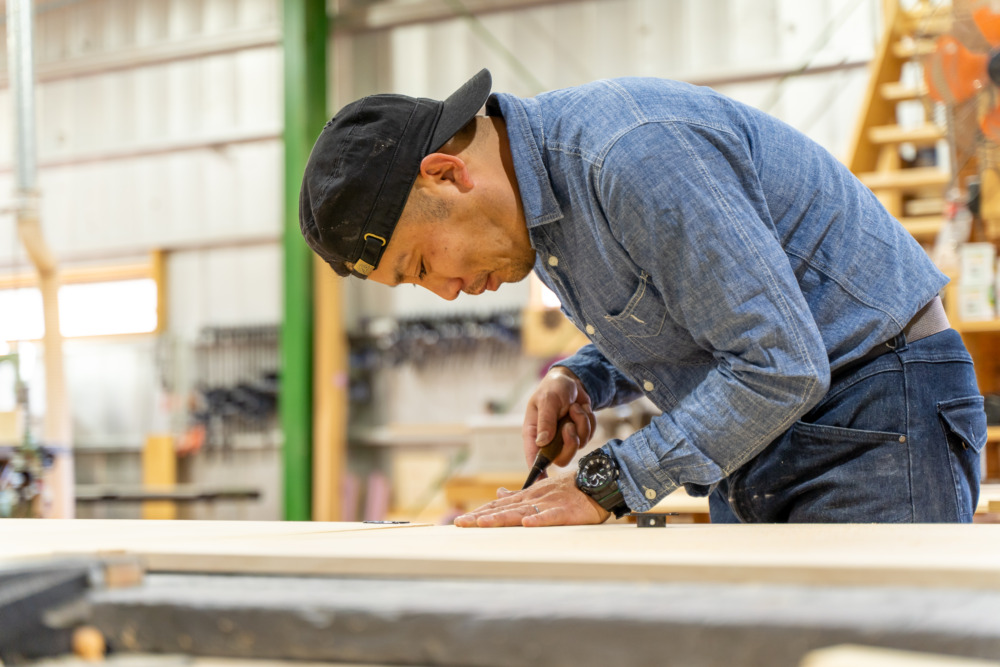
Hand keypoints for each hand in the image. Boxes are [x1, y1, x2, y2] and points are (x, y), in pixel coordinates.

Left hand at [453, 471, 609, 526]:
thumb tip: (498, 493)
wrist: (594, 484)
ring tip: (483, 522)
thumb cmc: (568, 490)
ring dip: (501, 517)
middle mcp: (533, 499)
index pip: (498, 506)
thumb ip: (518, 494)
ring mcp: (548, 504)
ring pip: (521, 512)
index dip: (480, 512)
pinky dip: (538, 519)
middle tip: (460, 523)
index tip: (461, 520)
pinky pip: (550, 516)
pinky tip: (527, 523)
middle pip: (503, 510)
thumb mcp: (539, 490)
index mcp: (526, 496)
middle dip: (481, 517)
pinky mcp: (564, 511)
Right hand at [522, 367, 596, 468]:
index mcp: (534, 433)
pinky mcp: (579, 434)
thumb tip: (542, 442)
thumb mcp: (548, 400)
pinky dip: (588, 420)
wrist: (571, 380)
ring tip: (574, 408)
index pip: (533, 458)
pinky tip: (580, 409)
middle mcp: (548, 440)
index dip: (537, 473)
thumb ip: (546, 420)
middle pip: (562, 458)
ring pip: (578, 445)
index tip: (542, 483)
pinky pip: (589, 435)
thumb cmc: (553, 388)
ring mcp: (565, 438)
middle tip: (569, 425)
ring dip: (581, 424)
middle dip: (570, 442)